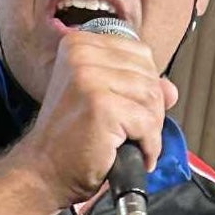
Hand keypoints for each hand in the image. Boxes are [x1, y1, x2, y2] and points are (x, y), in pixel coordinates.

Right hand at [11, 28, 177, 206]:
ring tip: (132, 142)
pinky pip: (148, 123)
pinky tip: (135, 154)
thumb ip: (135, 87)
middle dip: (150, 107)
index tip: (133, 108)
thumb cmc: (69, 137)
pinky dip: (149, 145)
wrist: (44, 170)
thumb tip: (170, 90)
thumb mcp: (100, 99)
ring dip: (151, 128)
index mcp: (79, 44)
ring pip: (152, 97)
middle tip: (133, 130)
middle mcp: (81, 54)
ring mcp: (90, 78)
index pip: (140, 52)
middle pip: (148, 74)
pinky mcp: (102, 106)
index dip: (145, 84)